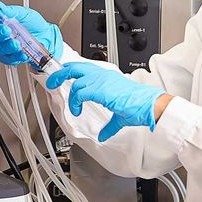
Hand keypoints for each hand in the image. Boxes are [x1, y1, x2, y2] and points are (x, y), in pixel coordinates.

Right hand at [0, 1, 63, 67]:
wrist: (45, 36)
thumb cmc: (32, 24)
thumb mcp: (23, 13)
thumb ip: (10, 11)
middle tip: (6, 30)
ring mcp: (0, 46)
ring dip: (7, 46)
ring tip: (17, 43)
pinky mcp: (7, 57)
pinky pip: (8, 58)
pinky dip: (16, 55)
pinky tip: (23, 52)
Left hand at [46, 63, 165, 141]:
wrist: (148, 105)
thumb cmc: (139, 107)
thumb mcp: (120, 116)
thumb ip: (110, 125)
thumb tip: (104, 134)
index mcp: (107, 77)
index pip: (85, 69)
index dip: (72, 72)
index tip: (63, 78)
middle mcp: (103, 75)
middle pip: (75, 67)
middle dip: (61, 74)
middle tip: (53, 82)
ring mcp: (101, 80)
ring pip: (75, 79)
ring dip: (71, 95)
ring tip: (73, 107)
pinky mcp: (100, 89)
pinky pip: (79, 92)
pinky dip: (75, 102)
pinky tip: (77, 111)